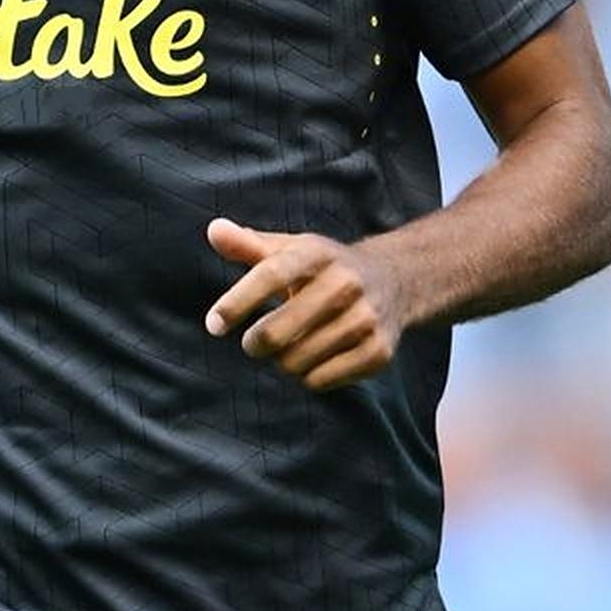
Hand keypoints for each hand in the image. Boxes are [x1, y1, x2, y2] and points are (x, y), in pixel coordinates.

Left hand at [203, 217, 414, 390]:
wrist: (396, 281)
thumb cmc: (325, 267)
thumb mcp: (291, 249)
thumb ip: (248, 244)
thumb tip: (214, 230)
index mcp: (318, 253)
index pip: (269, 275)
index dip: (236, 302)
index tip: (213, 325)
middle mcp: (345, 283)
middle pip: (276, 332)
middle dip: (255, 344)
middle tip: (253, 343)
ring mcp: (365, 319)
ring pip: (296, 362)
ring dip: (283, 361)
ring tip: (291, 347)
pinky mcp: (378, 351)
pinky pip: (320, 380)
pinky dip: (308, 376)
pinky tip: (315, 358)